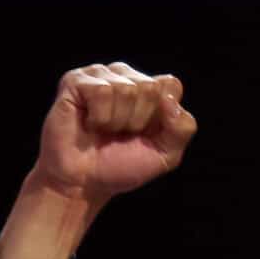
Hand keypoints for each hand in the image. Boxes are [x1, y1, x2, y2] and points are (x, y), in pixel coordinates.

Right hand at [28, 62, 197, 205]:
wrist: (83, 183)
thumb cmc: (121, 166)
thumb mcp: (166, 155)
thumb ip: (183, 128)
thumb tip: (170, 101)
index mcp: (150, 90)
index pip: (170, 85)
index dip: (162, 117)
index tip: (145, 134)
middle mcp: (126, 76)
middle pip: (150, 87)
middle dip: (138, 120)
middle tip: (120, 134)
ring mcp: (100, 75)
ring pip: (126, 88)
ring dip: (116, 121)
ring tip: (103, 130)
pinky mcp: (76, 80)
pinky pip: (101, 91)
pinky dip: (99, 117)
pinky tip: (89, 124)